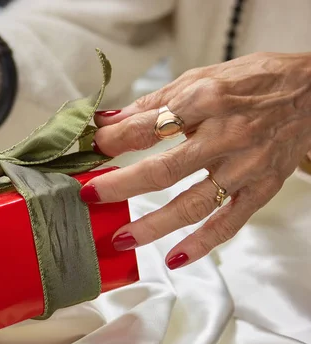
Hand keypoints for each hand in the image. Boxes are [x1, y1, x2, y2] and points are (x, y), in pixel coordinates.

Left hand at [83, 52, 310, 268]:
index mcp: (206, 100)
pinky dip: (202, 243)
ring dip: (153, 225)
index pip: (149, 127)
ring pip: (193, 203)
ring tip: (121, 239)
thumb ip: (153, 102)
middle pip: (164, 169)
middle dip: (121, 186)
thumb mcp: (199, 77)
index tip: (92, 150)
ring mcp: (245, 166)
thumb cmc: (252, 80)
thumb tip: (109, 121)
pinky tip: (175, 257)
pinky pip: (230, 222)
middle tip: (90, 197)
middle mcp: (226, 135)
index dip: (114, 141)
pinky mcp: (262, 188)